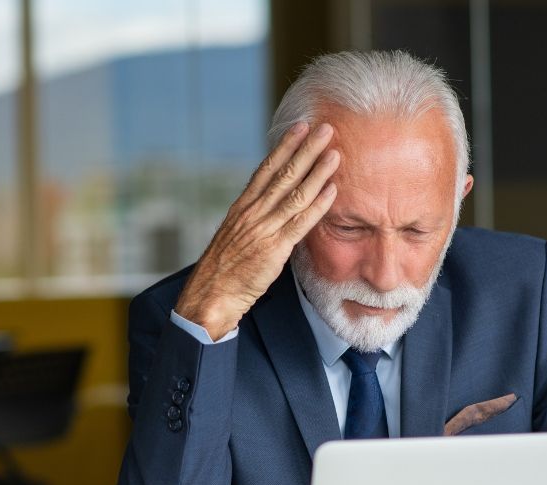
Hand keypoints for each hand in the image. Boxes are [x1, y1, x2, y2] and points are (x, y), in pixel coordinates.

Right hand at [175, 123, 339, 338]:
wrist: (211, 294)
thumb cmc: (224, 269)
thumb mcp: (235, 234)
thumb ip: (254, 218)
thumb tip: (273, 205)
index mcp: (242, 206)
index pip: (266, 168)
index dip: (285, 146)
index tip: (300, 127)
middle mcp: (252, 212)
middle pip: (283, 174)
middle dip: (306, 149)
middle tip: (325, 128)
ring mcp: (263, 229)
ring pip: (294, 194)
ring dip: (317, 172)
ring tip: (335, 154)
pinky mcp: (274, 249)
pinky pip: (300, 223)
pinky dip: (317, 206)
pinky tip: (332, 190)